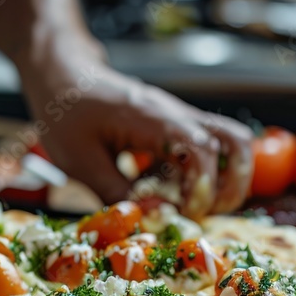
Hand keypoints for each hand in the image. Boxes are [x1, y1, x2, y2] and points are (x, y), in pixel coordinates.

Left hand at [17, 37, 252, 217]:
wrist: (61, 76)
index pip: (202, 150)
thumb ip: (116, 192)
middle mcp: (174, 114)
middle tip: (202, 214)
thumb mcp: (81, 162)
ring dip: (228, 176)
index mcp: (152, 120)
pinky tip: (177, 190)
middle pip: (234, 142)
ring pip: (230, 139)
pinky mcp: (173, 125)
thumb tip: (151, 219)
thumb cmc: (65, 115)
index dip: (200, 188)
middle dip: (229, 185)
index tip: (182, 212)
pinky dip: (205, 171)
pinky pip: (208, 144)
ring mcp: (177, 117)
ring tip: (203, 206)